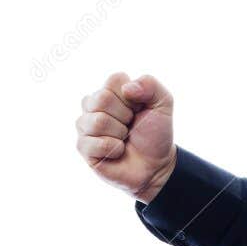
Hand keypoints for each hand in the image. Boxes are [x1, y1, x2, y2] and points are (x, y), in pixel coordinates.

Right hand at [75, 72, 176, 202]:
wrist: (155, 165)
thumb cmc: (155, 133)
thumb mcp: (163, 104)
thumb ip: (150, 84)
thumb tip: (127, 88)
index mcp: (110, 90)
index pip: (114, 80)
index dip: (132, 97)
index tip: (138, 109)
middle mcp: (93, 105)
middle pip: (102, 99)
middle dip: (125, 116)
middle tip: (130, 126)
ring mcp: (86, 125)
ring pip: (98, 121)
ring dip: (119, 134)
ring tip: (124, 138)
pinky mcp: (83, 146)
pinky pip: (94, 143)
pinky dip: (113, 149)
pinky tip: (117, 151)